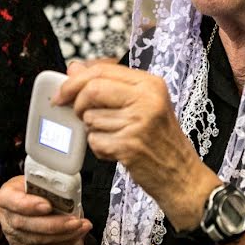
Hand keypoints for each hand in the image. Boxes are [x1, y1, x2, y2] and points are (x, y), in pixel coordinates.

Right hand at [0, 175, 90, 244]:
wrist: (33, 202)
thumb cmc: (36, 187)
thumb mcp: (39, 179)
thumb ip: (47, 184)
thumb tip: (66, 188)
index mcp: (7, 194)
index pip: (12, 201)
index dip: (29, 205)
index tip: (48, 205)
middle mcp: (7, 216)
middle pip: (26, 224)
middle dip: (54, 224)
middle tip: (75, 221)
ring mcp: (13, 234)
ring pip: (37, 240)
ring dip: (63, 235)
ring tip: (81, 227)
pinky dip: (62, 241)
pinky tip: (75, 234)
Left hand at [56, 63, 220, 228]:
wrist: (182, 175)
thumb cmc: (160, 139)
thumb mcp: (143, 103)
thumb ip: (109, 85)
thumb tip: (73, 69)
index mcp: (150, 83)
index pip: (102, 70)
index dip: (75, 80)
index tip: (62, 92)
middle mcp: (147, 99)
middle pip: (92, 89)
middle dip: (77, 104)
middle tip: (79, 115)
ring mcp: (139, 122)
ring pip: (90, 118)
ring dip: (93, 130)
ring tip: (113, 136)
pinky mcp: (130, 146)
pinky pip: (95, 140)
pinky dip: (99, 148)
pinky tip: (116, 150)